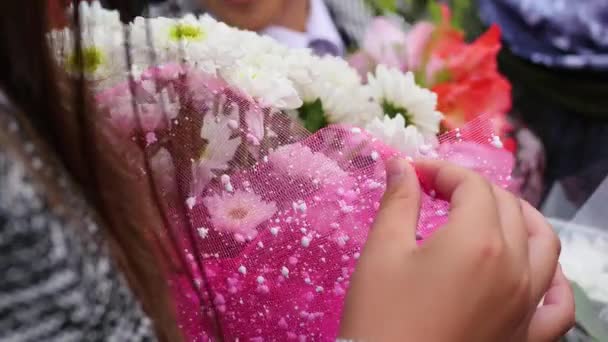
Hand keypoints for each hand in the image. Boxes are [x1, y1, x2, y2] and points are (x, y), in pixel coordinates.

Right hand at [340, 159, 573, 341]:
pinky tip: (535, 271)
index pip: (471, 185)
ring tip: (491, 212)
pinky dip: (553, 279)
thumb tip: (400, 164)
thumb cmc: (381, 314)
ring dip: (520, 217)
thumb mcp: (382, 251)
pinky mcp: (526, 335)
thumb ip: (398, 201)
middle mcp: (514, 267)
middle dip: (470, 189)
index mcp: (477, 241)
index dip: (441, 170)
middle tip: (435, 192)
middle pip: (506, 206)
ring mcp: (526, 304)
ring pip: (544, 243)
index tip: (413, 173)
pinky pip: (558, 304)